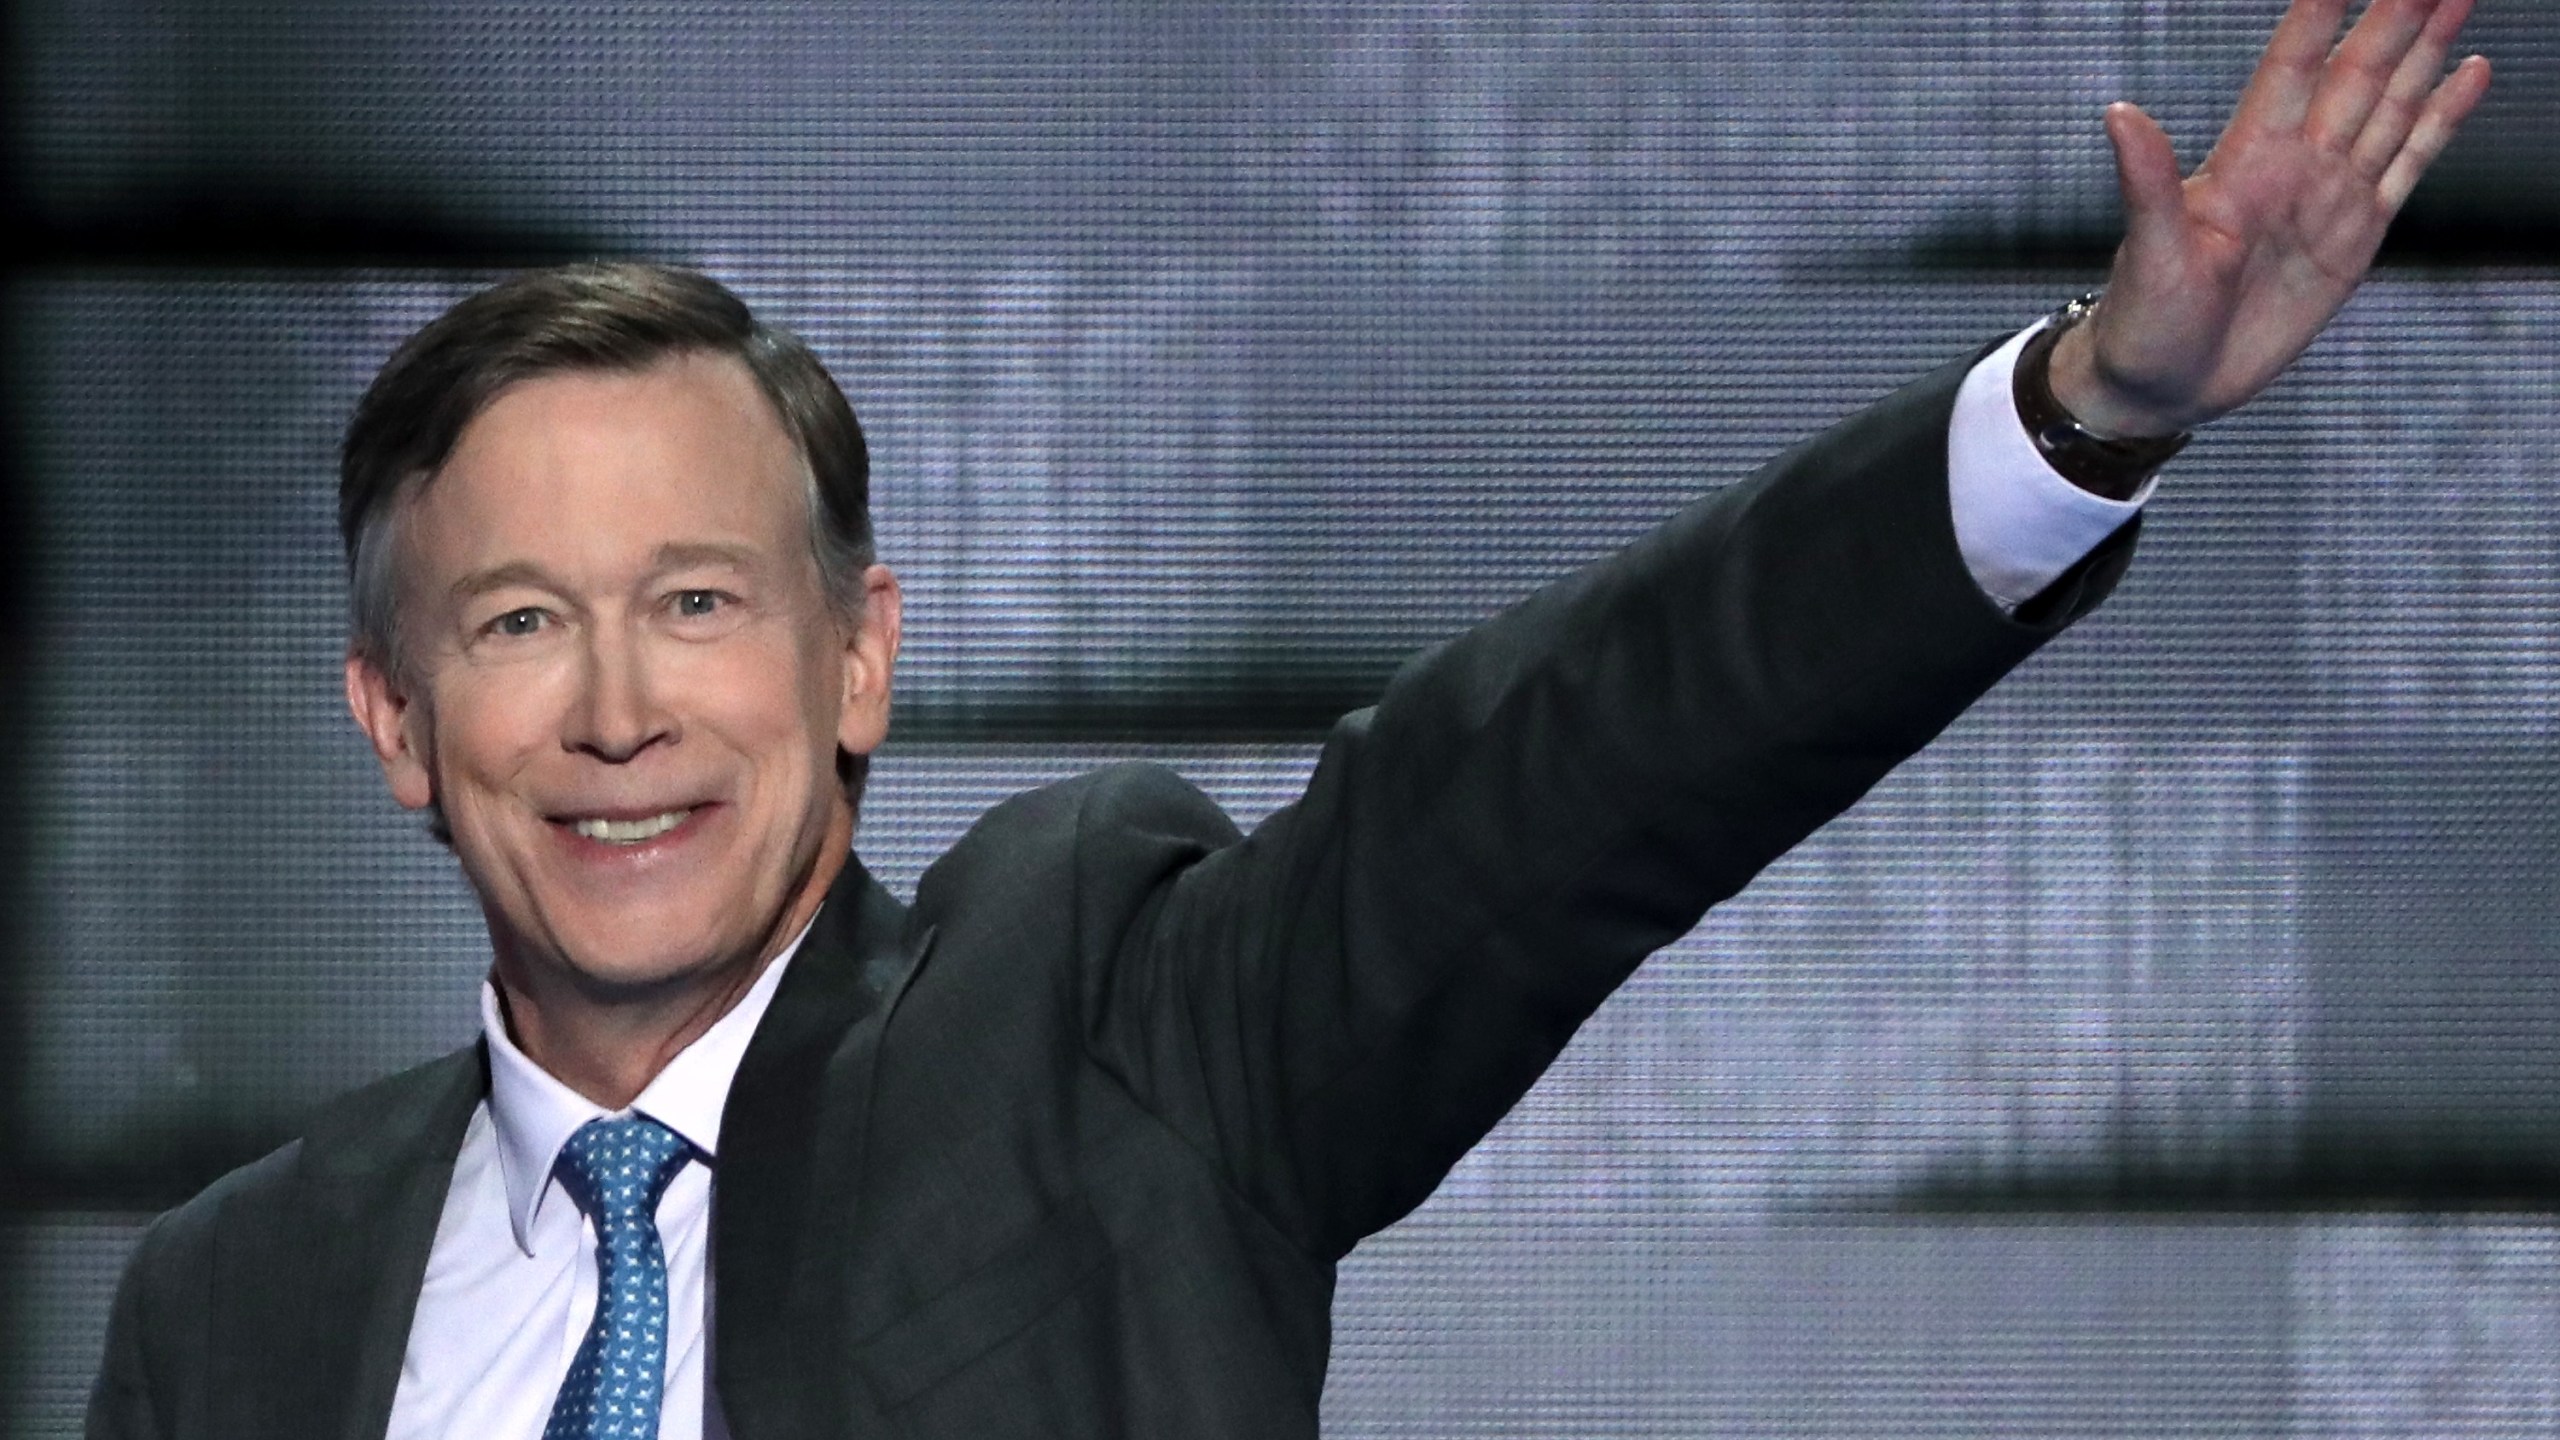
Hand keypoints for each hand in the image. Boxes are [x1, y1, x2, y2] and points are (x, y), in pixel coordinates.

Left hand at [2051, 0, 2491, 438]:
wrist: (2165, 383)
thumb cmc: (2143, 321)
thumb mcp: (2148, 254)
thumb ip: (2146, 183)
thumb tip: (2119, 114)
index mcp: (2245, 161)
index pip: (2292, 68)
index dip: (2319, 16)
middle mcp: (2293, 167)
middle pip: (2357, 74)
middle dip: (2394, 18)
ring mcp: (2328, 196)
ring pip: (2390, 107)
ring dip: (2425, 52)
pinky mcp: (2356, 235)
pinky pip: (2408, 166)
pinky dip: (2440, 120)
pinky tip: (2467, 75)